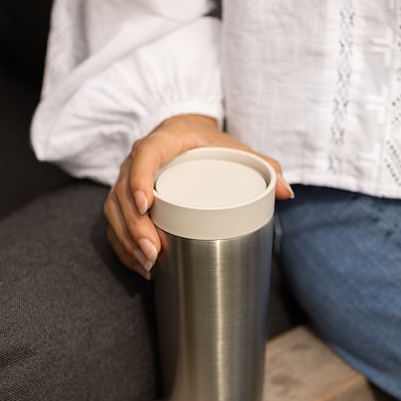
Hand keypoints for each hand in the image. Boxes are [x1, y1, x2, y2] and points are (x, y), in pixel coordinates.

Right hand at [103, 114, 293, 278]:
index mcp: (161, 143)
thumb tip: (286, 192)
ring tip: (149, 264)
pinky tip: (140, 266)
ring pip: (114, 212)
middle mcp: (136, 162)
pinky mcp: (124, 200)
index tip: (145, 204)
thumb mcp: (234, 148)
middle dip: (135, 227)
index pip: (144, 156)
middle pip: (122, 195)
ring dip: (127, 242)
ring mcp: (126, 181)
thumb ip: (263, 164)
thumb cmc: (207, 142)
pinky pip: (114, 225)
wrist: (182, 134)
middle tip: (154, 251)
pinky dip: (123, 247)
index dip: (139, 180)